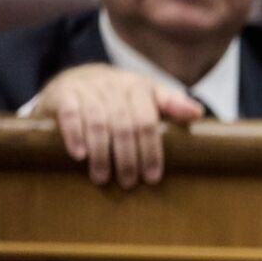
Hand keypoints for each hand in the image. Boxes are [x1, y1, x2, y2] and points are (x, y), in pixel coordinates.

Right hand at [31, 64, 202, 187]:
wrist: (78, 77)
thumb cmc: (121, 97)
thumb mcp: (149, 97)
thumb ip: (172, 105)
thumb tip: (197, 113)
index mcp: (140, 88)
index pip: (149, 120)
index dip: (152, 150)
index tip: (153, 177)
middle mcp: (115, 86)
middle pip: (125, 125)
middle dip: (128, 158)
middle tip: (129, 182)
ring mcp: (88, 89)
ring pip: (98, 123)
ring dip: (102, 154)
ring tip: (102, 178)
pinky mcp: (64, 94)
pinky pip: (70, 114)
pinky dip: (75, 135)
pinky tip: (79, 156)